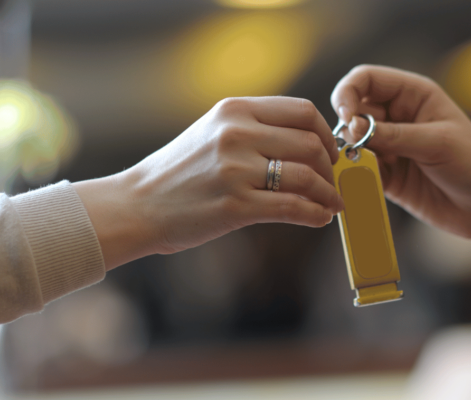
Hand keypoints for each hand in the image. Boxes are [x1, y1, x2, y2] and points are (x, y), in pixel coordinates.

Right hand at [73, 97, 344, 269]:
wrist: (138, 205)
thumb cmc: (180, 172)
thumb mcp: (214, 132)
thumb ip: (255, 128)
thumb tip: (309, 141)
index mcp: (234, 110)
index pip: (302, 111)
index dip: (326, 134)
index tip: (331, 152)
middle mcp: (236, 134)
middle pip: (310, 144)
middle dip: (330, 167)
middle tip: (332, 182)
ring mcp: (236, 170)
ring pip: (306, 176)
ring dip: (327, 193)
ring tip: (331, 204)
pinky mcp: (235, 206)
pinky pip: (292, 208)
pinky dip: (315, 214)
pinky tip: (320, 218)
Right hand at [331, 65, 470, 249]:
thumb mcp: (437, 144)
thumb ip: (394, 135)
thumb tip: (351, 128)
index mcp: (414, 95)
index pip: (366, 79)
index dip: (349, 92)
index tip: (346, 116)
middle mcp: (398, 117)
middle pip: (354, 110)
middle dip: (348, 127)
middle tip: (355, 146)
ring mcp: (391, 147)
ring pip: (353, 142)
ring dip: (350, 153)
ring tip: (363, 168)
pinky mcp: (388, 177)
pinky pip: (360, 171)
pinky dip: (356, 176)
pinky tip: (363, 183)